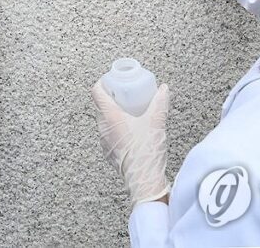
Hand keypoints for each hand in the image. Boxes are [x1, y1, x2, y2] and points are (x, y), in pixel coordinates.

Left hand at [91, 79, 170, 205]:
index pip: (96, 92)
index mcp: (110, 116)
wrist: (144, 180)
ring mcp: (104, 141)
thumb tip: (163, 89)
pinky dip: (116, 129)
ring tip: (128, 112)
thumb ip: (160, 102)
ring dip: (113, 114)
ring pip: (104, 121)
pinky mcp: (109, 153)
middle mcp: (103, 128)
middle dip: (111, 98)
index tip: (111, 80)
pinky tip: (129, 131)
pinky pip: (108, 135)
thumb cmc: (146, 151)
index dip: (102, 83)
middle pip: (100, 106)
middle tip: (123, 95)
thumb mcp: (156, 122)